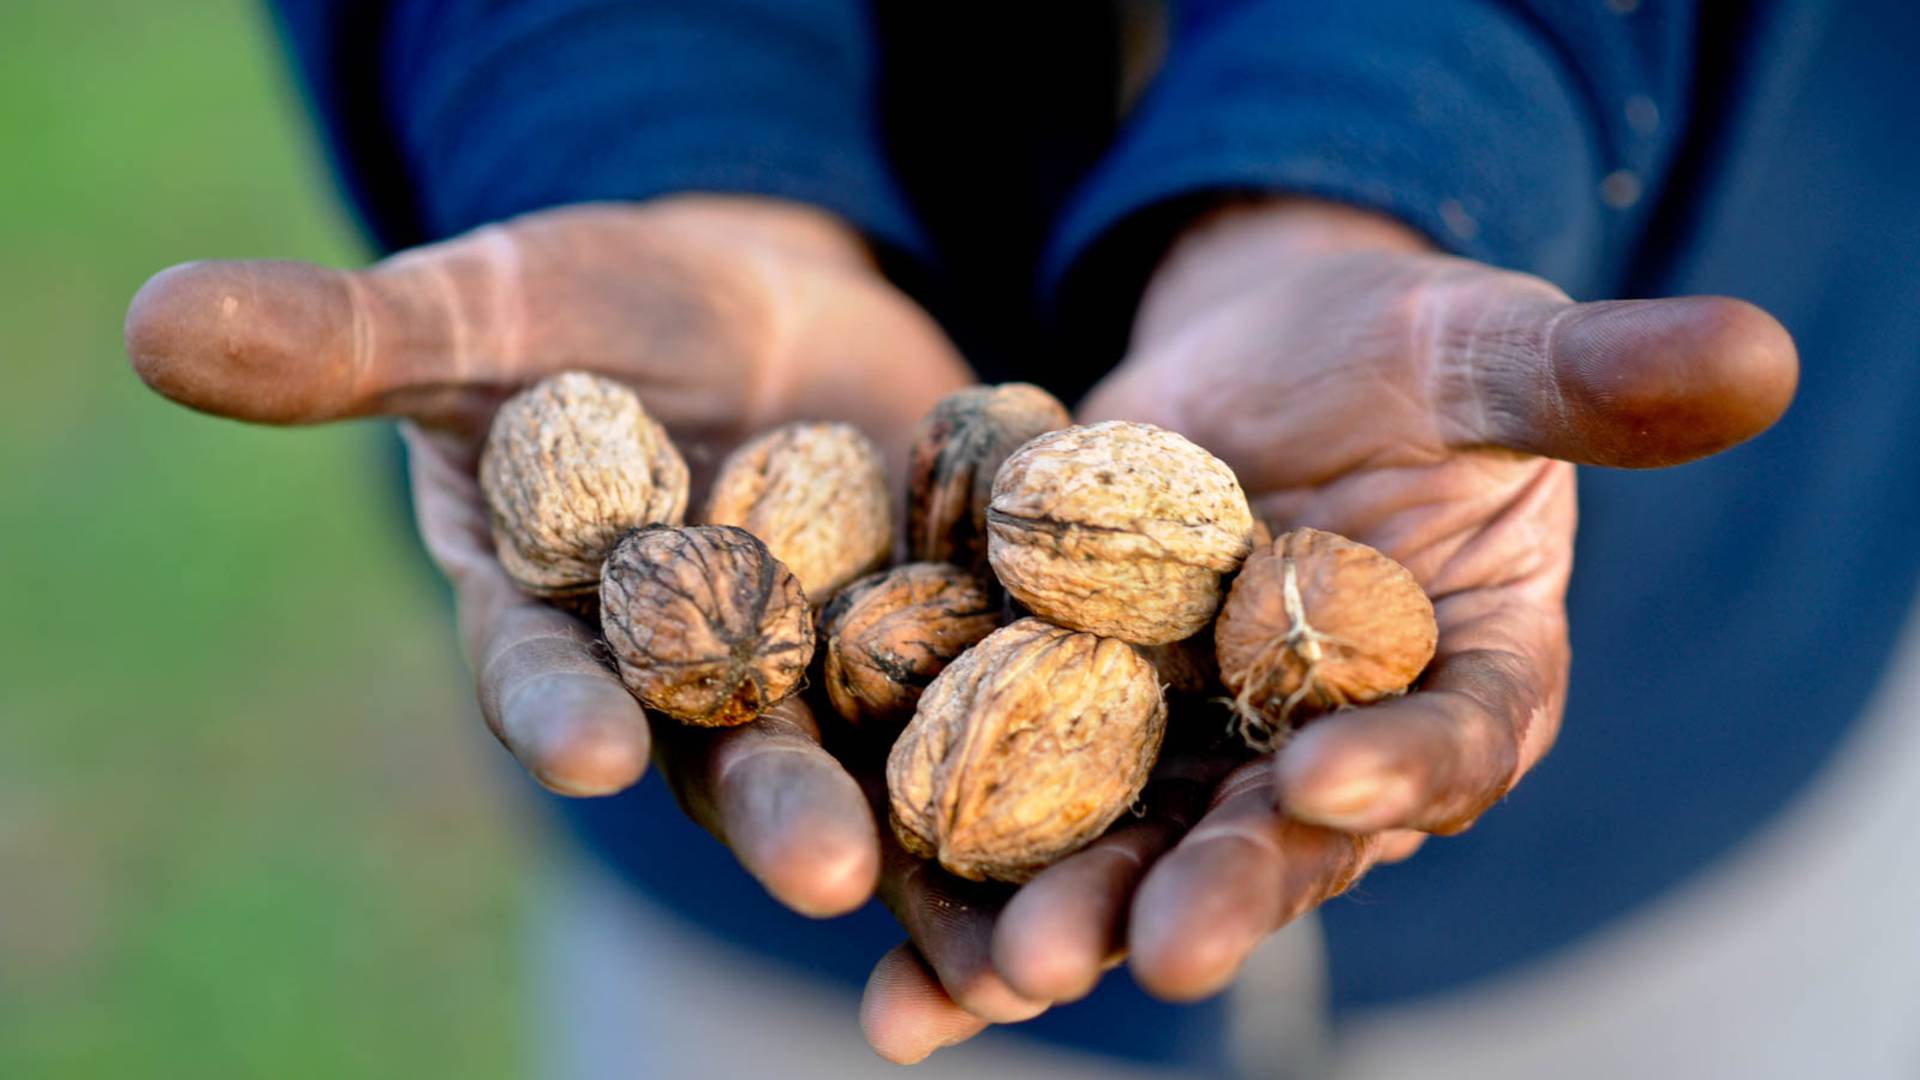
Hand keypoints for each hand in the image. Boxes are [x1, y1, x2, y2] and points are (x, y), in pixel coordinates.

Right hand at [126, 196, 973, 916]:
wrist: (759, 302)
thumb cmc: (599, 299)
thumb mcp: (490, 301)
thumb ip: (355, 335)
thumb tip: (151, 320)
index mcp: (561, 614)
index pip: (545, 667)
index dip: (561, 705)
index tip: (594, 745)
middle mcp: (684, 678)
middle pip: (723, 749)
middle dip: (770, 806)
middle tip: (821, 867)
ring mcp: (816, 672)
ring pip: (866, 767)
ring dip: (923, 839)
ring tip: (985, 919)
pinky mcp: (933, 644)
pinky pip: (988, 708)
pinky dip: (1038, 768)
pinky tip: (1100, 828)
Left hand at [856, 197, 1797, 1060]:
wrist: (1242, 356)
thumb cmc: (1385, 350)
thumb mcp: (1472, 346)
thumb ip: (1583, 376)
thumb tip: (1760, 355)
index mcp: (1464, 675)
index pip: (1456, 736)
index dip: (1408, 766)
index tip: (1333, 777)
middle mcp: (1335, 746)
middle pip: (1286, 838)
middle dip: (1219, 892)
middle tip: (1149, 953)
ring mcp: (1202, 751)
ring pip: (1145, 853)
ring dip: (1078, 922)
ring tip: (1007, 978)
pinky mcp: (1081, 729)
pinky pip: (1026, 821)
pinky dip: (968, 901)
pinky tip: (896, 990)